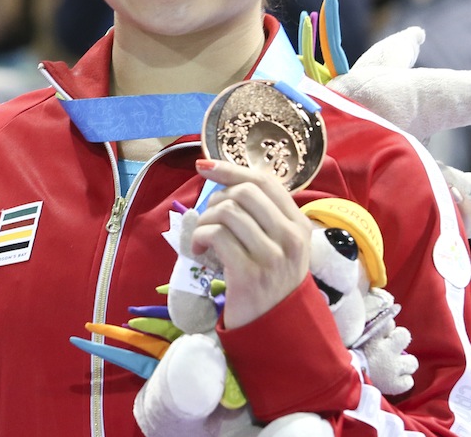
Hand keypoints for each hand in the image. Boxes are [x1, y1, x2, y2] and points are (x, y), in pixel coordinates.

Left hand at [190, 158, 311, 328]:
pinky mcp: (249, 273)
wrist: (275, 331)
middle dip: (216, 199)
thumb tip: (235, 175)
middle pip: (244, 192)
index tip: (204, 166)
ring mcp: (272, 256)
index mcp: (299, 225)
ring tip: (203, 238)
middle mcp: (290, 238)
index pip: (264, 181)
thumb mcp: (279, 246)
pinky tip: (198, 250)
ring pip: (228, 212)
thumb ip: (265, 214)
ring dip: (205, 221)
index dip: (230, 169)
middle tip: (210, 219)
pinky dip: (199, 237)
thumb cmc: (271, 283)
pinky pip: (217, 235)